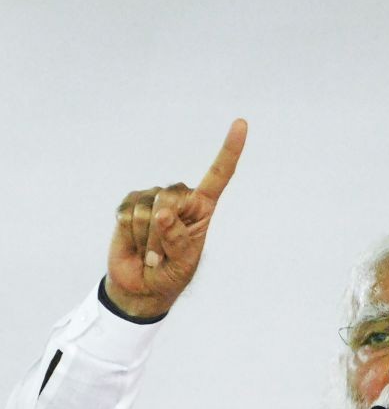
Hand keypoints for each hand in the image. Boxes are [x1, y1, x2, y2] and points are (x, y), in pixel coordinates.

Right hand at [105, 119, 247, 317]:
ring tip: (151, 253)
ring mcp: (153, 197)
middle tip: (163, 256)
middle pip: (170, 196)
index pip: (220, 174)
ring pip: (148, 209)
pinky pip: (127, 214)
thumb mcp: (182, 263)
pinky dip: (130, 235)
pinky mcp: (130, 203)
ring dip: (148, 240)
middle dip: (164, 230)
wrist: (142, 286)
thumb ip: (177, 239)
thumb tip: (161, 211)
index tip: (241, 123)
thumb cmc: (171, 274)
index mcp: (203, 207)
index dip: (229, 149)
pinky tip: (135, 244)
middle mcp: (180, 197)